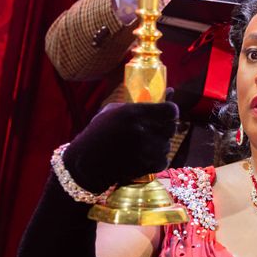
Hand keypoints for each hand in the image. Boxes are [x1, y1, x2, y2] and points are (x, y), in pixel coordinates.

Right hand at [62, 102, 177, 191]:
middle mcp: (140, 129)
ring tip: (143, 147)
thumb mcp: (114, 111)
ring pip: (167, 146)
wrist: (84, 162)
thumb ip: (142, 102)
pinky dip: (156, 161)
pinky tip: (144, 158)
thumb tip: (171, 91)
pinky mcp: (144, 165)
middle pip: (171, 128)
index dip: (171, 113)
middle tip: (154, 132)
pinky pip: (163, 161)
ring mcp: (143, 149)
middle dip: (165, 130)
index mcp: (133, 112)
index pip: (171, 110)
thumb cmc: (98, 133)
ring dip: (159, 147)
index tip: (166, 115)